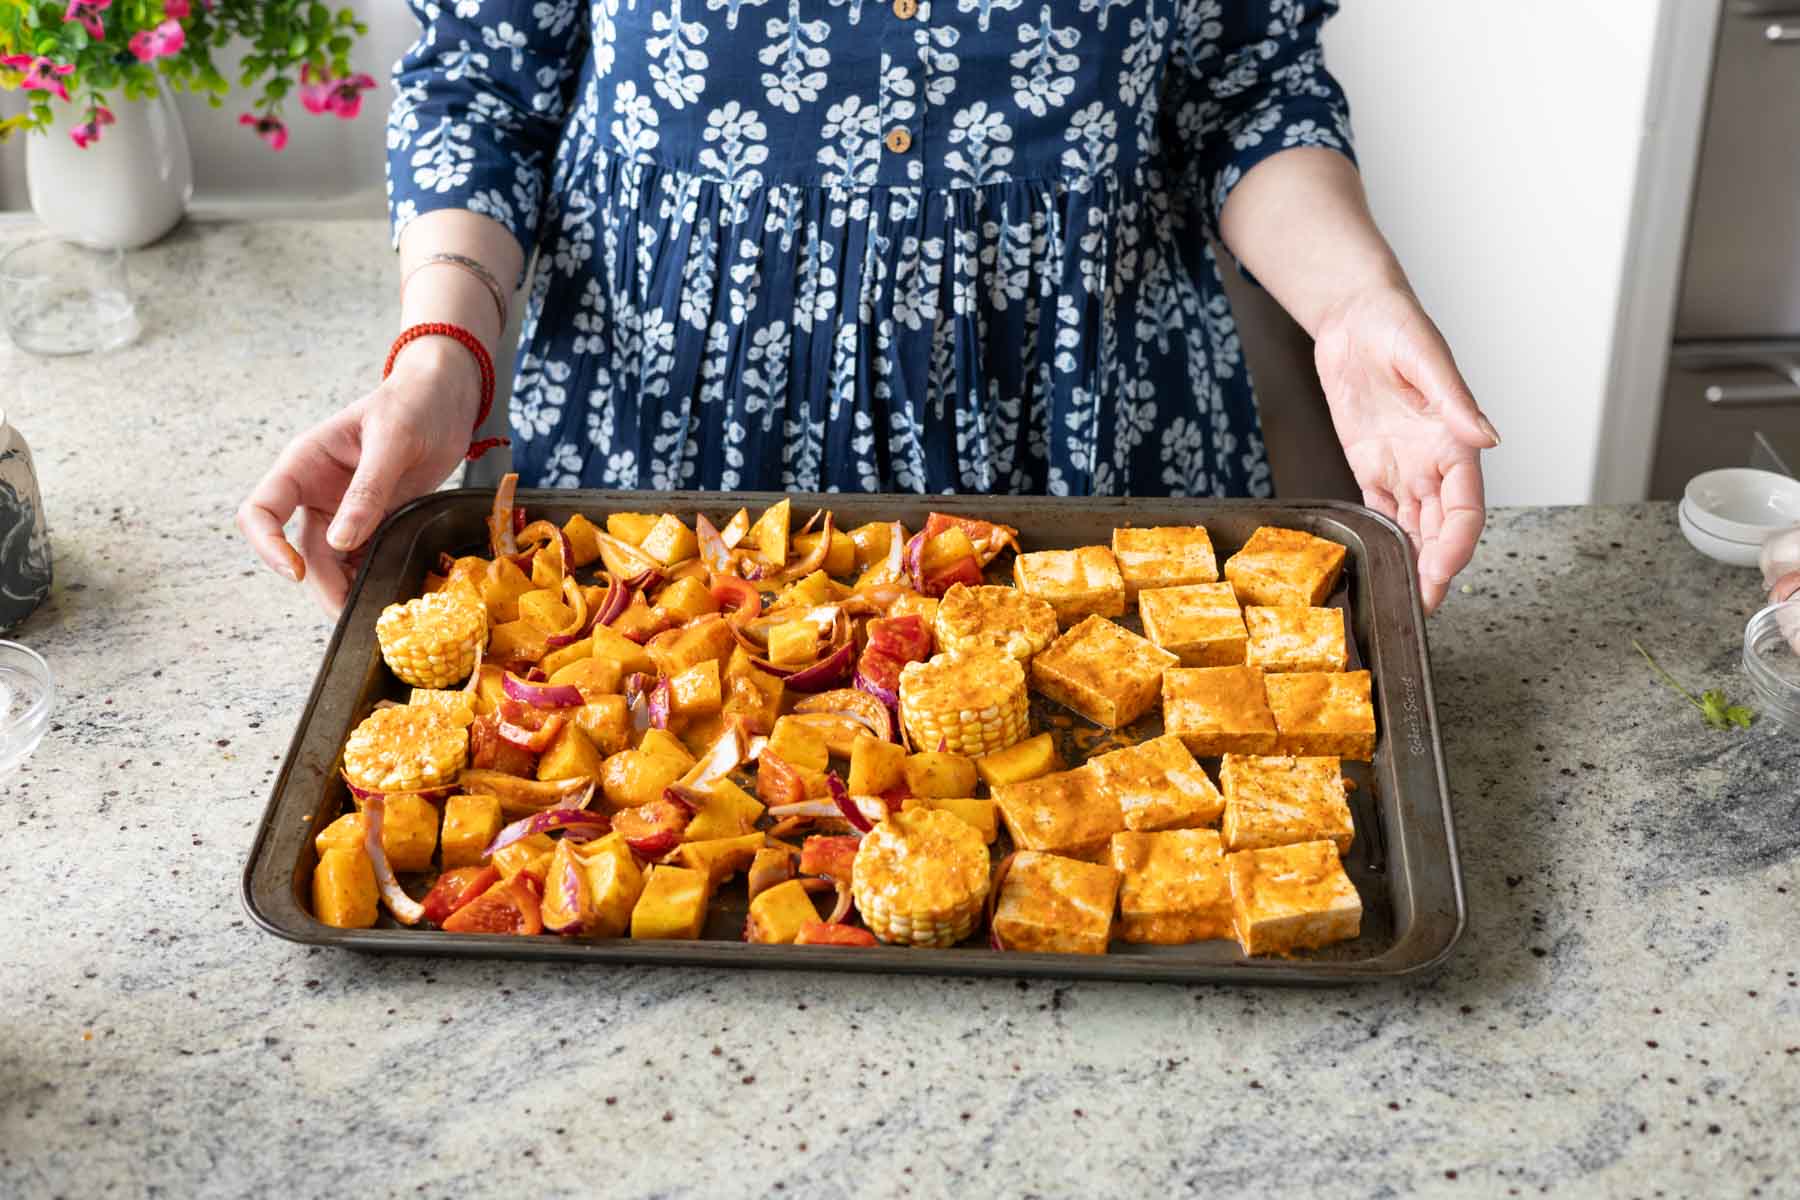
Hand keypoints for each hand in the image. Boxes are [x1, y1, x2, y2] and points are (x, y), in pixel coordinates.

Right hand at [236, 341, 479, 613]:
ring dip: (350, 587)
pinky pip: (367, 557)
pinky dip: (375, 577)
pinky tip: (393, 593)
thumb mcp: (392, 439)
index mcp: (305, 464)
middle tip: (354, 613)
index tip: (295, 572)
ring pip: (335, 562)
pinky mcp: (379, 521)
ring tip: (377, 611)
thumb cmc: (414, 402)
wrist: (448, 397)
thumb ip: (367, 490)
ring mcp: (348, 510)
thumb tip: (340, 541)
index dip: (268, 545)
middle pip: (304, 550)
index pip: (262, 511)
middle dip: (324, 584)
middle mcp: (319, 492)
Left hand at [1313, 285, 1499, 612]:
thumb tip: (1487, 438)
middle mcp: (1433, 458)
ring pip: (1415, 525)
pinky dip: (1385, 538)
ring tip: (1406, 598)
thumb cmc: (1396, 324)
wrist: (1353, 316)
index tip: (1443, 569)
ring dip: (1414, 561)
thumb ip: (1454, 400)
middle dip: (1437, 566)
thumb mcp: (1425, 357)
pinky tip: (1384, 564)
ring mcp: (1402, 465)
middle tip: (1423, 605)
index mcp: (1454, 439)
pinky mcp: (1371, 465)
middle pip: (1443, 525)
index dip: (1458, 541)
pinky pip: (1382, 510)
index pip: (1466, 504)